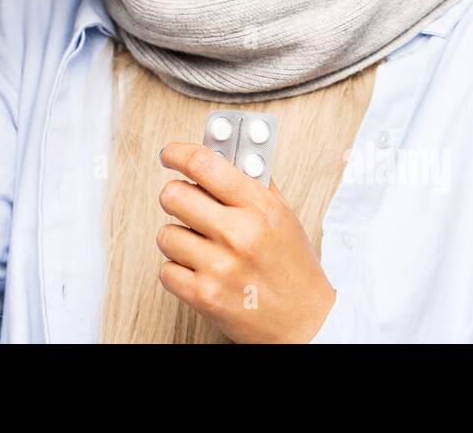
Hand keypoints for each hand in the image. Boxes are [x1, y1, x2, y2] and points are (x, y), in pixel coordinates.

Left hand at [155, 141, 337, 342]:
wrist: (306, 322)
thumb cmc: (294, 268)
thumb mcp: (284, 215)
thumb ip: (253, 181)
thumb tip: (224, 150)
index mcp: (259, 207)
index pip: (204, 164)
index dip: (178, 153)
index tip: (170, 154)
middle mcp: (238, 234)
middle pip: (174, 195)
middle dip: (176, 197)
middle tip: (186, 203)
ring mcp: (219, 266)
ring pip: (166, 234)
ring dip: (179, 238)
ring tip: (202, 246)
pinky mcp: (204, 296)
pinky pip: (166, 270)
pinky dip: (178, 271)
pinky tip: (200, 271)